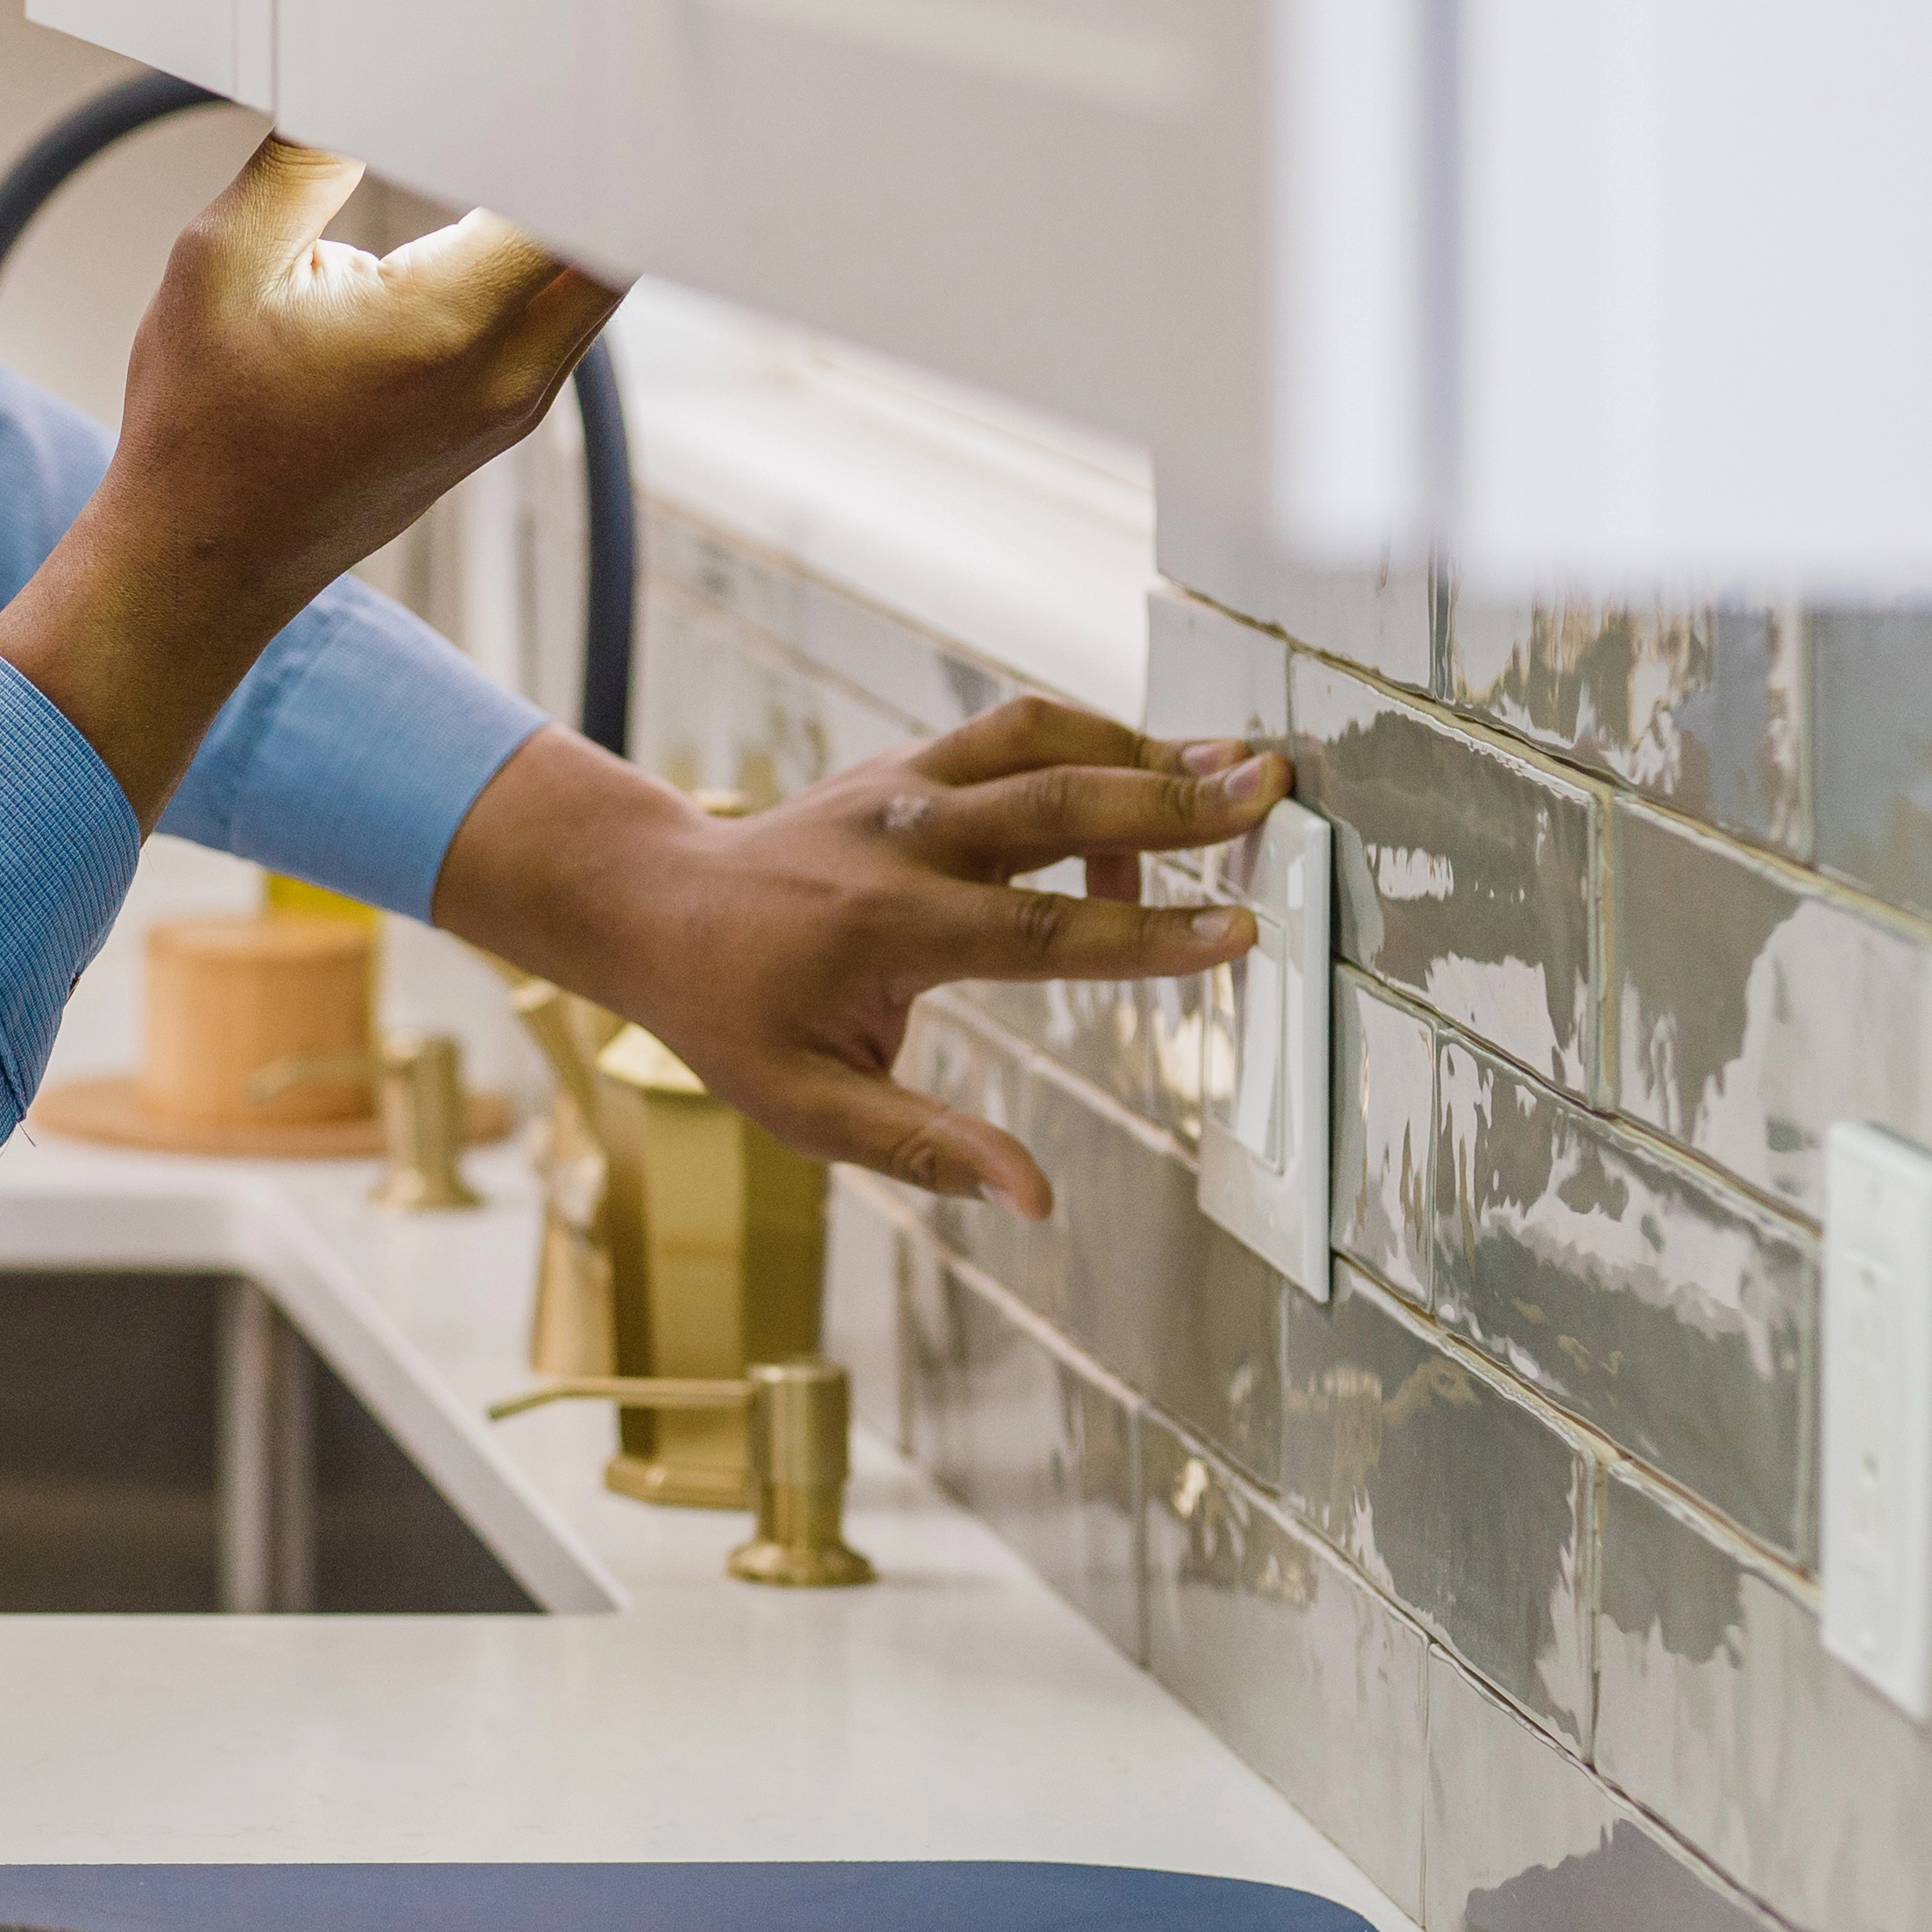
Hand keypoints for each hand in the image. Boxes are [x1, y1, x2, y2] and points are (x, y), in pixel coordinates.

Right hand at [0, 131, 626, 821]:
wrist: (204, 559)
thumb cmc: (201, 424)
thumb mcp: (218, 263)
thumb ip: (302, 162)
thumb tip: (360, 84)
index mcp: (442, 328)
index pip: (572, 205)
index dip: (584, 131)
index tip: (573, 69)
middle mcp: (503, 377)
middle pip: (614, 243)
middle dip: (599, 163)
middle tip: (575, 84)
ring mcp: (513, 410)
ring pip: (596, 285)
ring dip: (576, 213)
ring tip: (544, 131)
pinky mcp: (503, 423)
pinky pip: (563, 322)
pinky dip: (553, 264)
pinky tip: (513, 208)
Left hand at [431, 701, 1286, 1214]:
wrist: (655, 905)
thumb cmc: (733, 1020)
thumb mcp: (808, 1110)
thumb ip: (927, 1149)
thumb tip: (1035, 1199)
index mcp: (886, 930)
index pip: (1046, 932)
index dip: (1150, 937)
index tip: (1241, 932)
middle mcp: (903, 838)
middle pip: (1062, 803)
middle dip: (1175, 799)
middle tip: (1275, 789)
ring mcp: (906, 785)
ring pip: (1043, 739)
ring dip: (1144, 748)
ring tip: (1238, 769)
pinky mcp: (913, 762)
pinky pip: (1017, 732)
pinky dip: (1092, 744)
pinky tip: (1147, 789)